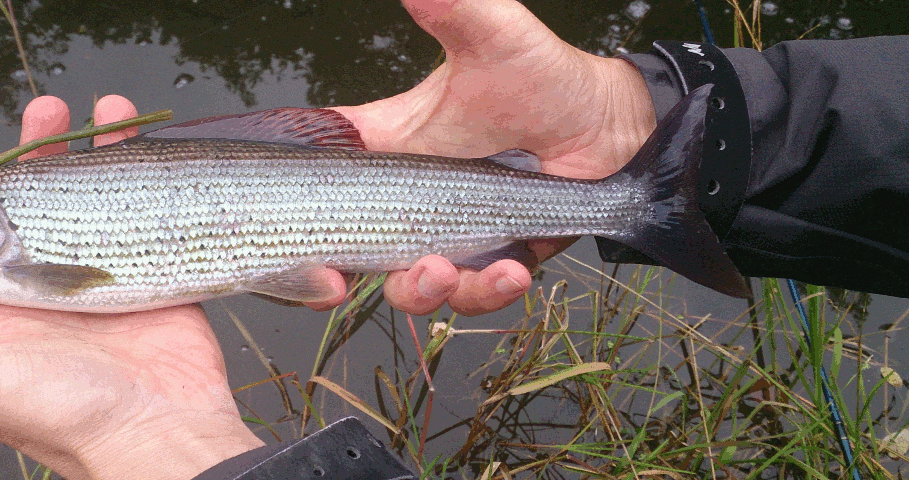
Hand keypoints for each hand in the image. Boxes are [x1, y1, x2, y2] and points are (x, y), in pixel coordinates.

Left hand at [0, 96, 263, 479]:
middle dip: (36, 151)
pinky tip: (136, 137)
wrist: (155, 432)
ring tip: (97, 110)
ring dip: (91, 150)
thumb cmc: (61, 413)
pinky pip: (144, 210)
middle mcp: (47, 282)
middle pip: (36, 202)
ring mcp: (102, 272)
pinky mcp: (151, 271)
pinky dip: (140, 169)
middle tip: (42, 112)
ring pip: (92, 197)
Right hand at [308, 0, 657, 315]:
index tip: (296, 239)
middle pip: (353, 254)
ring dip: (423, 290)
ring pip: (411, 286)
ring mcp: (450, 238)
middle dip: (345, 277)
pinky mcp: (492, 263)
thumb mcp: (495, 40)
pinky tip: (512, 272)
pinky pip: (474, 294)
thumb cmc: (545, 79)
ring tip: (449, 271)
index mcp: (393, 149)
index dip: (301, 216)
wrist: (612, 128)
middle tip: (359, 276)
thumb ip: (453, 10)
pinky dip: (486, 291)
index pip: (326, 181)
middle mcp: (412, 202)